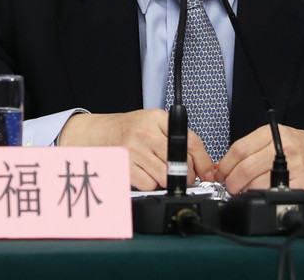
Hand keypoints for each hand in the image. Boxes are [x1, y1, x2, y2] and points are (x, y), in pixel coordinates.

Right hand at [57, 109, 215, 190]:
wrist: (96, 133)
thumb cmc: (127, 130)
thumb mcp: (153, 124)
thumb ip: (175, 138)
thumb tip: (201, 164)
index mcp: (158, 119)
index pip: (191, 141)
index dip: (203, 161)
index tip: (207, 173)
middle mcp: (146, 132)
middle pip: (181, 163)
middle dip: (185, 175)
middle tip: (181, 175)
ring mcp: (134, 149)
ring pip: (166, 176)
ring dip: (165, 180)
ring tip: (156, 170)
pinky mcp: (124, 165)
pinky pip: (149, 184)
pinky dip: (150, 184)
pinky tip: (143, 174)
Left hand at [216, 125, 303, 194]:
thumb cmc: (298, 147)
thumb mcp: (274, 138)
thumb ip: (249, 149)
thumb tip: (221, 167)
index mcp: (273, 133)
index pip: (240, 149)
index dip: (226, 164)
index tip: (221, 173)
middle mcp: (283, 147)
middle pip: (246, 167)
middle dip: (231, 181)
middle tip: (229, 186)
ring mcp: (294, 166)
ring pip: (257, 183)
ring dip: (244, 191)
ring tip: (244, 190)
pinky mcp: (302, 184)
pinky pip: (273, 193)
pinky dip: (260, 196)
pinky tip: (259, 194)